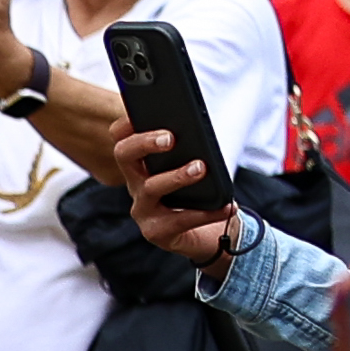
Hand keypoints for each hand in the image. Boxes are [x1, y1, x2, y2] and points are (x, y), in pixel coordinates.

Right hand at [115, 124, 236, 248]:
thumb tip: (200, 132)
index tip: (138, 115)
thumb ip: (191, 149)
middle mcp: (136, 184)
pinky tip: (227, 205)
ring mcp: (143, 209)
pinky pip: (180, 220)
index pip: (122, 139)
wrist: (205, 235)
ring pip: (151, 187)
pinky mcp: (157, 232)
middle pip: (124, 155)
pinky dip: (206, 212)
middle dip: (144, 143)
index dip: (124, 127)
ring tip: (200, 168)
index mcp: (142, 165)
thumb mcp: (193, 168)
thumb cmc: (199, 196)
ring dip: (176, 176)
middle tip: (170, 138)